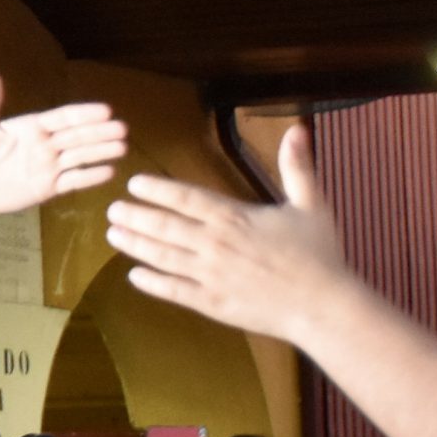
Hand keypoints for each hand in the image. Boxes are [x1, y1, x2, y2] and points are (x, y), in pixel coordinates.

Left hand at [0, 76, 127, 216]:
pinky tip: (109, 172)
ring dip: (100, 152)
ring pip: (79, 157)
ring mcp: (48, 167)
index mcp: (30, 127)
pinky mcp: (47, 188)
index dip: (84, 114)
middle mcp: (44, 145)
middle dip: (100, 132)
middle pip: (77, 137)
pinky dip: (90, 177)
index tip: (106, 110)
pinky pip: (72, 181)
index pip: (62, 118)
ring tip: (123, 147)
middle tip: (123, 128)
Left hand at [102, 125, 357, 350]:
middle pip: (165, 227)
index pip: (185, 198)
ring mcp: (212, 276)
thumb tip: (297, 128)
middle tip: (111, 209)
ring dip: (135, 245)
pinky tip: (134, 276)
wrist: (325, 307)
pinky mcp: (214, 304)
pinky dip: (153, 283)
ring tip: (112, 235)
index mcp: (235, 217)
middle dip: (135, 216)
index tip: (134, 183)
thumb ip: (297, 167)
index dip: (157, 189)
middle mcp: (216, 244)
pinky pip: (176, 292)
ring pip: (164, 257)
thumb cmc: (320, 255)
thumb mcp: (311, 205)